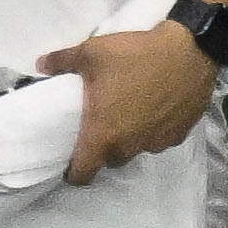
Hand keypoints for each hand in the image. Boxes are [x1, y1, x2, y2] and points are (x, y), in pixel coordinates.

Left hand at [33, 21, 222, 182]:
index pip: (86, 171)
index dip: (74, 174)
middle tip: (94, 129)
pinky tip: (149, 110)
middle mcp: (131, 145)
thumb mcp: (89, 54)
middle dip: (101, 151)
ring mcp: (157, 142)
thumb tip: (40, 65)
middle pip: (111, 160)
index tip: (68, 168)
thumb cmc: (132, 57)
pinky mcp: (179, 135)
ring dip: (127, 140)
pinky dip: (150, 131)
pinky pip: (157, 139)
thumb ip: (61, 62)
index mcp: (104, 133)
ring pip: (135, 150)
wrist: (187, 54)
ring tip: (123, 115)